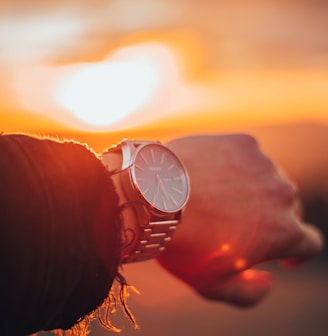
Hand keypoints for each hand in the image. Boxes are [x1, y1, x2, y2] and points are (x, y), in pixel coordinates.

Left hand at [157, 135, 323, 305]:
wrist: (153, 195)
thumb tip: (269, 281)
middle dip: (273, 220)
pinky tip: (216, 175)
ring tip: (225, 198)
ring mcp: (264, 164)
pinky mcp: (244, 143)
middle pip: (289, 209)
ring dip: (257, 191)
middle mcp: (283, 194)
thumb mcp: (211, 285)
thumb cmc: (181, 243)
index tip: (284, 255)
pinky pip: (250, 158)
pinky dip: (240, 168)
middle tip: (245, 225)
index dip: (299, 252)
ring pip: (271, 181)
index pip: (309, 243)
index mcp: (283, 232)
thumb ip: (249, 294)